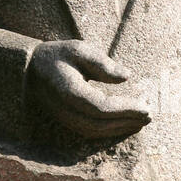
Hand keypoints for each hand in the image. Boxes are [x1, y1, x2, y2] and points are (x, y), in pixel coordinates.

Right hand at [27, 40, 151, 139]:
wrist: (31, 69)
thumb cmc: (58, 56)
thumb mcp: (79, 50)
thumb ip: (102, 63)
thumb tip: (126, 76)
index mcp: (68, 91)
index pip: (101, 107)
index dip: (125, 109)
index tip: (145, 106)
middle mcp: (64, 110)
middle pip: (100, 123)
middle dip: (127, 121)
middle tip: (149, 116)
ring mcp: (64, 118)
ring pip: (95, 131)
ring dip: (120, 128)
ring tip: (141, 122)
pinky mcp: (67, 121)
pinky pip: (90, 131)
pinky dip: (109, 130)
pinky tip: (125, 124)